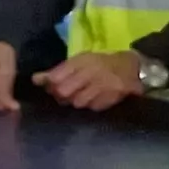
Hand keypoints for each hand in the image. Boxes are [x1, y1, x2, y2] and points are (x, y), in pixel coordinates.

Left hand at [36, 49, 150, 111]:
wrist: (132, 68)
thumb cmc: (101, 64)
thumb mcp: (79, 62)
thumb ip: (57, 71)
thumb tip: (35, 79)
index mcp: (82, 60)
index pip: (55, 77)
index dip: (50, 85)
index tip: (53, 86)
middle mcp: (91, 72)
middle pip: (63, 92)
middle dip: (62, 95)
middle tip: (67, 93)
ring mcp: (102, 85)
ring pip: (77, 102)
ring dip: (77, 101)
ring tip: (83, 95)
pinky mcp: (111, 97)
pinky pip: (92, 107)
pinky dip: (91, 105)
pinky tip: (95, 98)